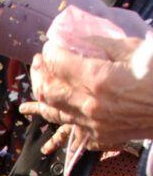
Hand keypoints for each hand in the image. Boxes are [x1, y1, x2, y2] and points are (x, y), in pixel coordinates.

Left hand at [20, 35, 152, 143]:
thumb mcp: (137, 50)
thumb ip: (102, 44)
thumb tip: (78, 39)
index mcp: (99, 80)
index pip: (58, 63)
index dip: (51, 51)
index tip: (52, 45)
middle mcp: (92, 105)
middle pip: (48, 90)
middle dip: (39, 73)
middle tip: (40, 61)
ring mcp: (96, 124)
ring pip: (54, 113)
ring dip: (43, 96)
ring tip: (41, 81)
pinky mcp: (104, 136)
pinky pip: (73, 129)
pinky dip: (64, 117)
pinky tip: (61, 108)